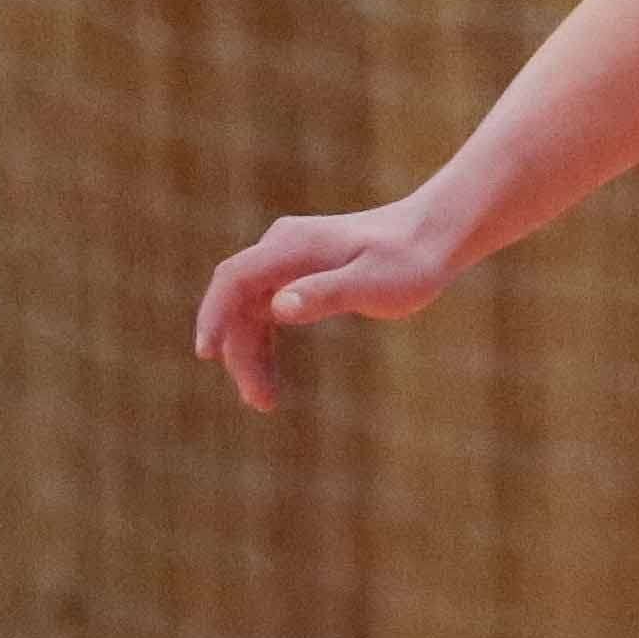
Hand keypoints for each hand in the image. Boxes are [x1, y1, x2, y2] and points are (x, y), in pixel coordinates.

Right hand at [191, 198, 457, 410]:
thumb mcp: (373, 283)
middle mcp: (282, 248)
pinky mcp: (299, 275)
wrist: (433, 237)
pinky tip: (270, 376)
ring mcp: (288, 261)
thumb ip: (327, 294)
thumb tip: (278, 309)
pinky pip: (267, 311)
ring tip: (264, 400)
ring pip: (251, 311)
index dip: (215, 315)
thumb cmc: (409, 261)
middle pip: (240, 302)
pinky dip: (265, 343)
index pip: (234, 279)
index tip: (205, 353)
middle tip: (259, 401)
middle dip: (241, 352)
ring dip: (251, 354)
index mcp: (292, 247)